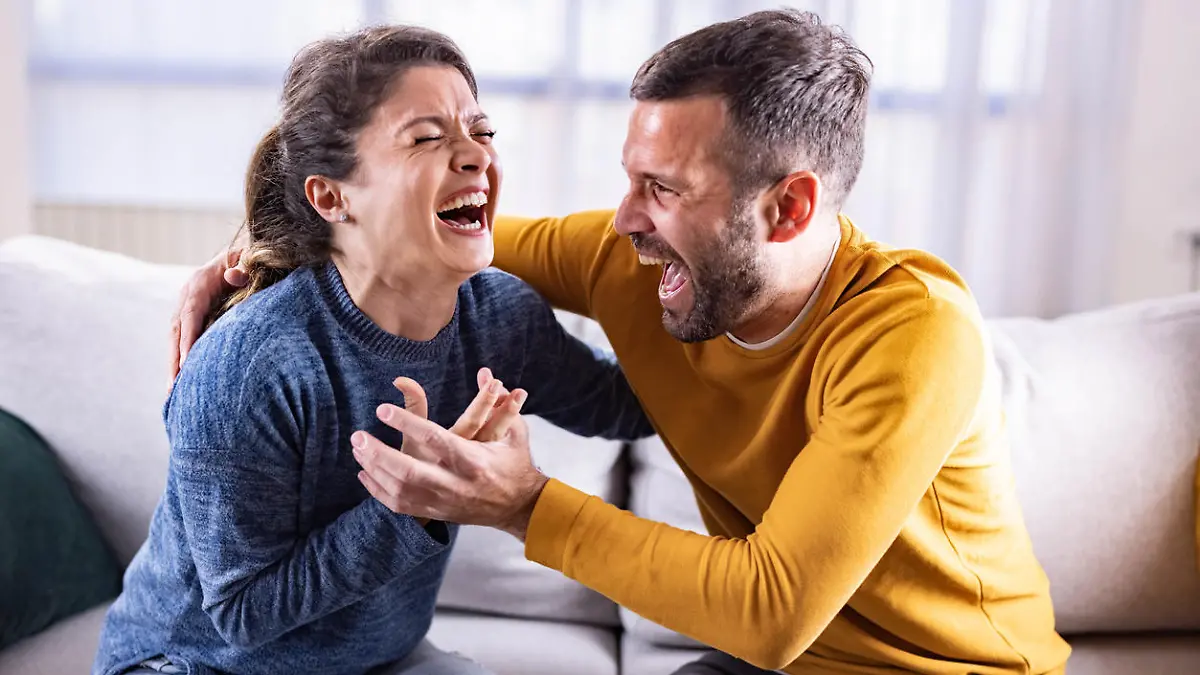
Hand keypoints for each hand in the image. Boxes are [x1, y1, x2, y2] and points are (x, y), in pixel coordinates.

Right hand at [168, 247, 249, 382]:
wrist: (239, 254)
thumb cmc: (247, 259)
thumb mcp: (247, 259)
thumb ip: (242, 268)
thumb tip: (235, 275)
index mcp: (198, 284)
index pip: (190, 315)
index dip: (188, 339)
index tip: (187, 363)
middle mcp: (187, 297)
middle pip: (177, 332)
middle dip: (174, 360)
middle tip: (174, 389)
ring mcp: (186, 307)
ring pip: (176, 339)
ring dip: (174, 364)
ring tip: (172, 394)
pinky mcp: (190, 317)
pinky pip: (182, 340)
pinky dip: (180, 359)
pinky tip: (182, 382)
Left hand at [351, 376, 546, 539]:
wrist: (519, 509)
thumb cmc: (515, 464)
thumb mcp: (514, 433)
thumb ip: (503, 404)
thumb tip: (488, 376)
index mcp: (474, 460)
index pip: (435, 439)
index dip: (407, 423)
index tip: (383, 409)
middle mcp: (456, 484)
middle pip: (409, 472)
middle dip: (379, 454)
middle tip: (358, 436)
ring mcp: (444, 501)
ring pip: (400, 491)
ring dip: (374, 470)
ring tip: (358, 449)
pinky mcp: (436, 512)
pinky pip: (399, 505)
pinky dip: (378, 490)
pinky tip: (365, 473)